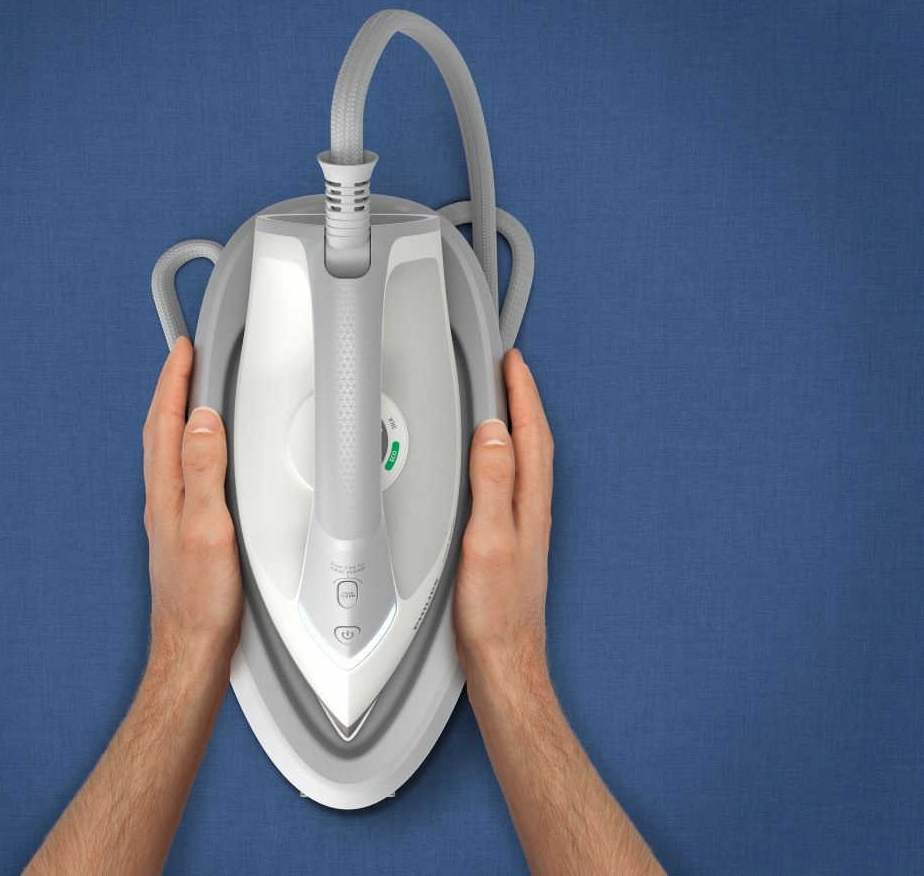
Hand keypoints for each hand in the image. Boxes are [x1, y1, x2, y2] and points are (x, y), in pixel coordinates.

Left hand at [142, 337, 242, 661]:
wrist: (191, 649)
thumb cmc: (200, 600)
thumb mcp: (208, 528)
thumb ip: (203, 472)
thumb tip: (201, 421)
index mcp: (166, 493)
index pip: (166, 423)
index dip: (173, 381)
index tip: (182, 349)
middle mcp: (162, 502)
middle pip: (161, 432)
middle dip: (171, 390)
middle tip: (184, 361)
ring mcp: (170, 518)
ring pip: (169, 453)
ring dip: (178, 418)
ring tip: (191, 395)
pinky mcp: (183, 535)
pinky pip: (181, 476)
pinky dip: (189, 452)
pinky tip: (202, 460)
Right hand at [455, 348, 553, 670]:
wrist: (504, 662)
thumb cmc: (496, 612)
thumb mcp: (489, 540)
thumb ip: (493, 483)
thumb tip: (495, 432)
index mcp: (530, 505)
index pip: (530, 435)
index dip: (523, 393)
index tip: (513, 361)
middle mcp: (533, 513)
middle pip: (533, 443)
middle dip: (524, 401)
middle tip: (512, 371)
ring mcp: (524, 529)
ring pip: (525, 464)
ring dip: (517, 428)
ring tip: (505, 404)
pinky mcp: (511, 545)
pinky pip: (513, 486)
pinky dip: (506, 461)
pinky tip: (493, 468)